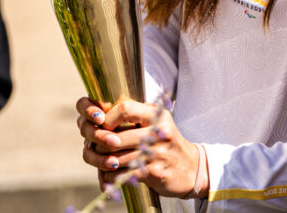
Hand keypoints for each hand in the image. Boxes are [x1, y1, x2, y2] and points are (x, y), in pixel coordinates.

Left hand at [76, 97, 205, 198]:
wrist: (192, 168)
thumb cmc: (167, 143)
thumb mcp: (159, 122)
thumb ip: (138, 115)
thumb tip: (105, 114)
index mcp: (157, 115)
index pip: (125, 109)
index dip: (108, 118)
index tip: (102, 126)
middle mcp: (157, 132)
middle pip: (116, 137)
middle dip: (100, 144)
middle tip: (94, 147)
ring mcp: (156, 153)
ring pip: (117, 158)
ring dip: (103, 162)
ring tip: (100, 162)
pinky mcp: (154, 172)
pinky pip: (123, 174)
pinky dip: (111, 177)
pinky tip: (109, 176)